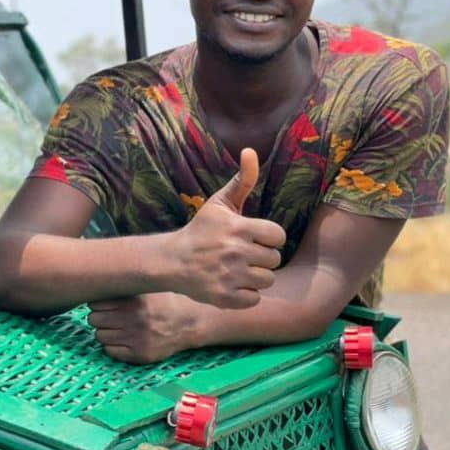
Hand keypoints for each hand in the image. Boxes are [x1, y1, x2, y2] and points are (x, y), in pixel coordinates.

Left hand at [87, 292, 209, 363]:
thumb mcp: (146, 287)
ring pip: (99, 336)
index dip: (97, 303)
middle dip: (99, 317)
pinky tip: (123, 339)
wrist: (191, 322)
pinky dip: (113, 346)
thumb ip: (124, 285)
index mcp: (134, 301)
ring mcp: (137, 338)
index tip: (104, 304)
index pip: (95, 303)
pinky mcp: (140, 354)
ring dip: (105, 332)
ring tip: (117, 327)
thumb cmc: (165, 301)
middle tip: (109, 316)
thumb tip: (95, 279)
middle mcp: (134, 319)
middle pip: (94, 319)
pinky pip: (110, 351)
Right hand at [161, 148, 285, 308]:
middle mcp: (235, 252)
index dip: (268, 238)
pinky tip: (231, 284)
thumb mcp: (220, 203)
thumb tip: (250, 150)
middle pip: (274, 260)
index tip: (253, 238)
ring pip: (267, 280)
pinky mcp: (224, 297)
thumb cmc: (201, 230)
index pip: (278, 236)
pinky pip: (254, 299)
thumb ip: (242, 179)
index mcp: (238, 228)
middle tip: (242, 255)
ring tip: (238, 270)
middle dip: (261, 258)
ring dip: (255, 277)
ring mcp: (229, 276)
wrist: (172, 261)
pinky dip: (245, 295)